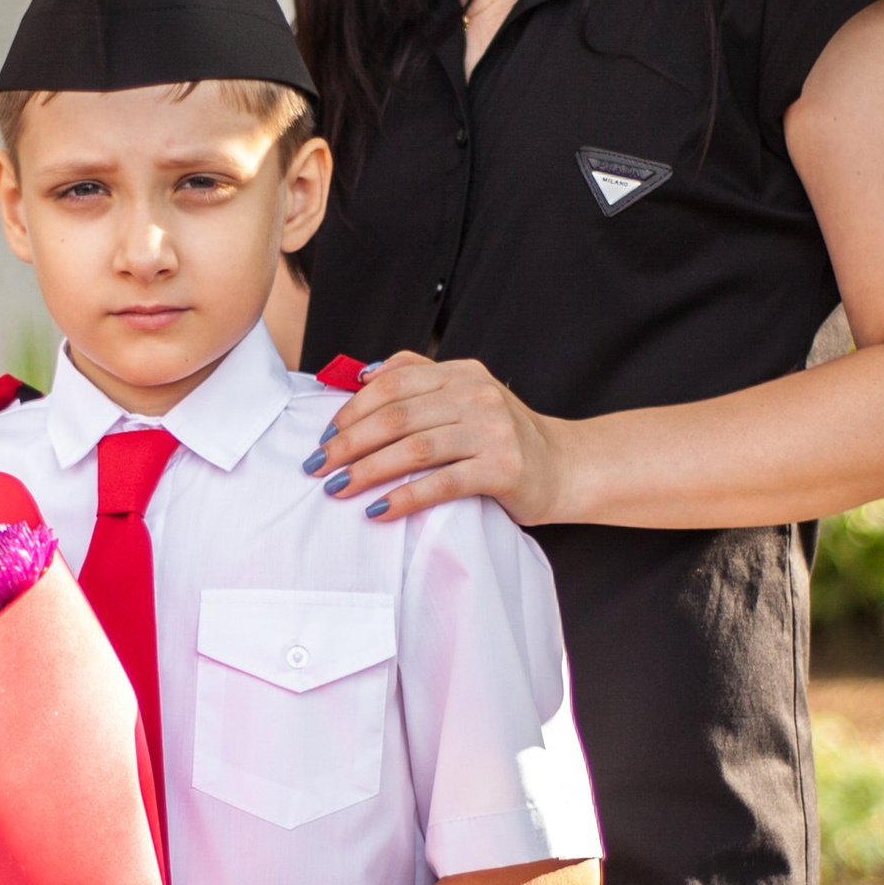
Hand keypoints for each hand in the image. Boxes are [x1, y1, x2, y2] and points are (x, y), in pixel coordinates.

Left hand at [303, 351, 574, 524]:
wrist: (566, 468)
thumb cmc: (504, 438)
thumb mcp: (468, 397)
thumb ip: (422, 380)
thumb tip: (363, 376)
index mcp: (462, 374)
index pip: (394, 383)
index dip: (353, 408)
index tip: (325, 435)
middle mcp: (477, 396)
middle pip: (397, 415)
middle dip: (349, 442)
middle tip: (317, 465)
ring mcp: (492, 431)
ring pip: (414, 448)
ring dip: (367, 470)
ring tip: (336, 488)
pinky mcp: (502, 469)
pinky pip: (442, 483)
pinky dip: (405, 497)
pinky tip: (378, 510)